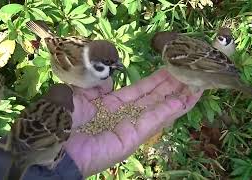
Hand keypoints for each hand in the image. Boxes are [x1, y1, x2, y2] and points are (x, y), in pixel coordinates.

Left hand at [65, 69, 202, 176]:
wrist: (55, 143)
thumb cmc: (64, 117)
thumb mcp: (80, 94)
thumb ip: (97, 85)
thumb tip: (109, 76)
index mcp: (112, 103)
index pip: (140, 90)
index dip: (156, 80)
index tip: (170, 69)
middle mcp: (125, 114)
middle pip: (153, 98)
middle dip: (171, 86)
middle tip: (190, 73)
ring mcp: (130, 127)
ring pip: (158, 109)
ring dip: (177, 97)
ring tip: (195, 85)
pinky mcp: (132, 138)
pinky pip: (153, 122)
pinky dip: (168, 111)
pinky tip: (184, 101)